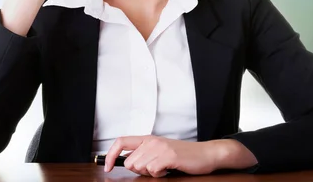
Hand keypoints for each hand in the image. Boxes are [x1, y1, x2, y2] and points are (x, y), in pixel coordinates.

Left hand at [104, 135, 256, 177]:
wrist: (205, 154)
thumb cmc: (182, 156)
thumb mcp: (160, 151)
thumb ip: (143, 154)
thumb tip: (126, 162)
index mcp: (147, 138)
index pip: (121, 142)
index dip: (110, 155)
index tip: (108, 167)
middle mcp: (152, 140)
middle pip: (130, 162)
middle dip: (139, 170)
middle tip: (154, 168)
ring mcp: (160, 147)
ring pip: (140, 167)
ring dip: (151, 173)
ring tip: (164, 168)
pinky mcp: (168, 156)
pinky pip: (153, 171)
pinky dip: (160, 174)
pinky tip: (169, 169)